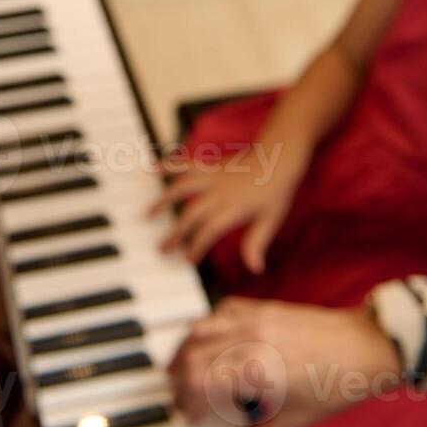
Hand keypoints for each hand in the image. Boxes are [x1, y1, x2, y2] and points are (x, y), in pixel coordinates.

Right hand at [150, 139, 307, 272]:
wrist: (278, 157)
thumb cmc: (276, 191)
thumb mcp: (271, 220)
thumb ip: (257, 243)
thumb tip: (255, 269)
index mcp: (235, 208)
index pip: (210, 231)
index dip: (197, 246)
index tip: (188, 260)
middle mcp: (219, 192)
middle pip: (191, 214)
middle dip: (175, 234)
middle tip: (162, 249)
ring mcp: (212, 177)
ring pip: (181, 187)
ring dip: (163, 200)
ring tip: (148, 214)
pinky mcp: (209, 166)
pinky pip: (186, 164)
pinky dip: (168, 165)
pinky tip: (152, 168)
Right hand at [168, 298, 400, 426]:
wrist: (366, 347)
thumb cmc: (335, 385)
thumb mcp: (294, 421)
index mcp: (256, 370)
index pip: (197, 382)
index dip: (186, 402)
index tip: (191, 416)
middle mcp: (249, 339)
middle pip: (191, 356)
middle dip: (180, 381)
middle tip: (184, 399)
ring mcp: (254, 318)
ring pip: (198, 329)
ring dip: (185, 351)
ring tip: (184, 372)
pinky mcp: (262, 306)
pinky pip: (220, 310)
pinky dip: (207, 327)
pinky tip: (209, 343)